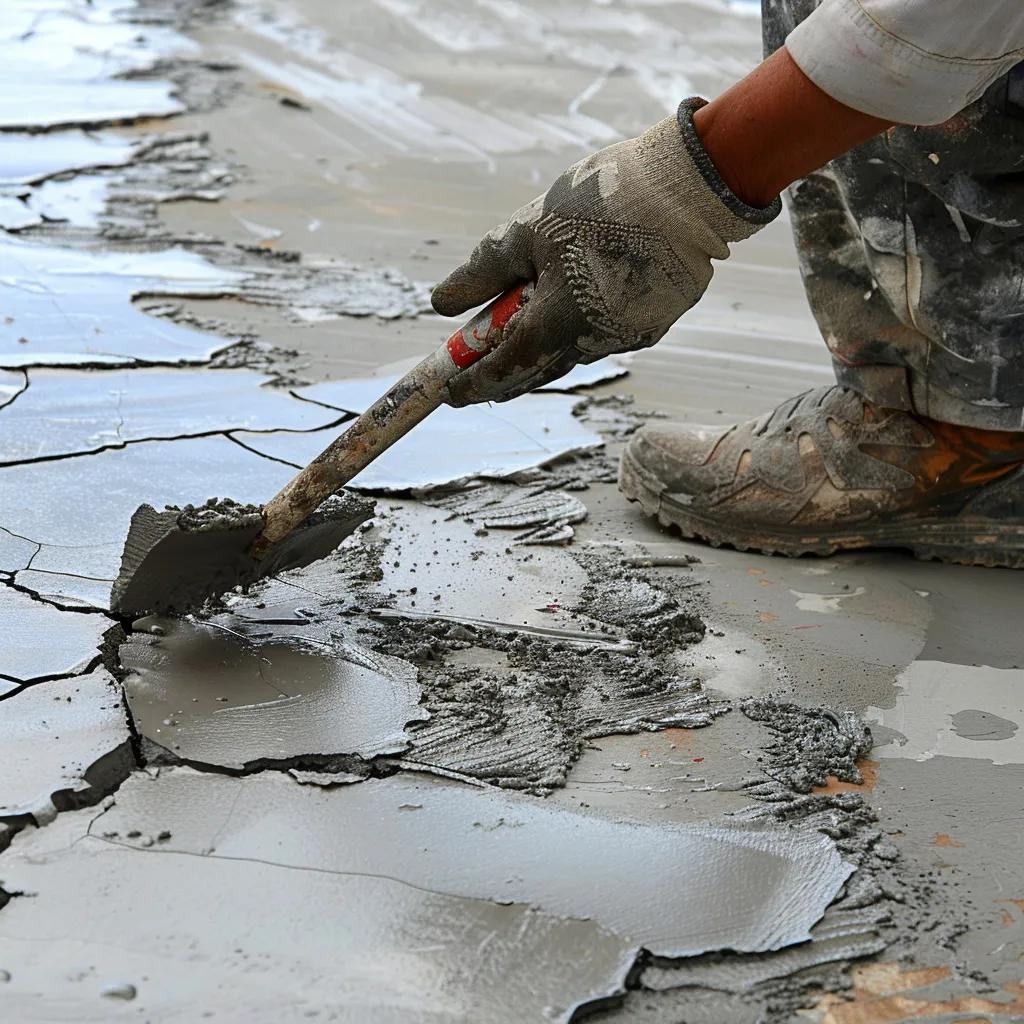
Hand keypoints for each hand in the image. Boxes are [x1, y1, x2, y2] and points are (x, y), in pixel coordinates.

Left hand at [432, 98, 779, 405]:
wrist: (689, 190)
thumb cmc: (601, 203)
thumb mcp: (528, 231)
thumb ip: (482, 273)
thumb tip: (440, 305)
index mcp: (558, 324)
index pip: (504, 369)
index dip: (472, 383)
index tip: (449, 392)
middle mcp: (594, 343)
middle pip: (537, 372)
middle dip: (503, 377)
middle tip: (476, 381)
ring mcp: (628, 337)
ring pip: (571, 354)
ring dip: (542, 351)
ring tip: (518, 336)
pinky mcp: (653, 324)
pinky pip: (603, 337)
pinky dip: (578, 331)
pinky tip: (573, 308)